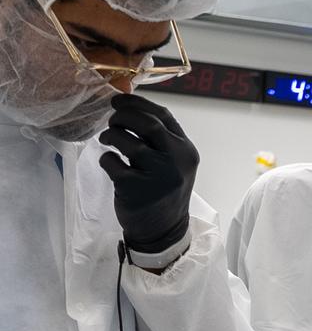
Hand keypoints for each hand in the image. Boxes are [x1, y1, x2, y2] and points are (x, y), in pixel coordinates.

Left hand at [99, 93, 197, 253]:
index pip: (163, 116)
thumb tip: (130, 110)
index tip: (118, 100)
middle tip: (112, 120)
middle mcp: (177, 161)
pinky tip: (111, 164)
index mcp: (186, 150)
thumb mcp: (172, 163)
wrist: (162, 229)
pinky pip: (112, 163)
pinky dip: (106, 159)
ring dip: (111, 135)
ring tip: (107, 140)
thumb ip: (159, 140)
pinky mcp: (137, 189)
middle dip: (123, 116)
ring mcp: (159, 175)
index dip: (137, 103)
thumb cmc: (162, 191)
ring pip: (127, 142)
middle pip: (147, 124)